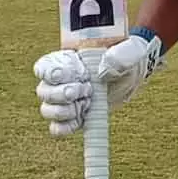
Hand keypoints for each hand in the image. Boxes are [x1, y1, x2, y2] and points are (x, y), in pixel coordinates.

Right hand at [33, 34, 163, 135]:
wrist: (133, 74)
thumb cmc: (127, 57)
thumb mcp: (129, 51)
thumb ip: (119, 56)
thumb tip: (103, 70)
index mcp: (66, 59)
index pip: (44, 67)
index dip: (50, 73)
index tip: (67, 75)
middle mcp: (59, 80)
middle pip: (43, 91)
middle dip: (62, 94)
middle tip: (87, 89)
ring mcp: (64, 100)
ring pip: (47, 110)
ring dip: (64, 110)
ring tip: (88, 101)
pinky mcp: (73, 116)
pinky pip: (57, 127)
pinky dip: (65, 127)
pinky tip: (80, 120)